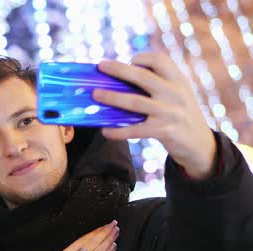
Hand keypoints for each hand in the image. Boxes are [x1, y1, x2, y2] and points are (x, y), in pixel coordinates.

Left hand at [93, 52, 216, 179]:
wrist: (200, 144)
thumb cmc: (179, 116)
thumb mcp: (177, 95)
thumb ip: (158, 85)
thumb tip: (118, 81)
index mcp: (178, 80)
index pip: (159, 60)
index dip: (141, 59)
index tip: (127, 63)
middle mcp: (176, 93)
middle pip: (143, 77)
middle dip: (119, 70)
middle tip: (101, 67)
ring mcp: (171, 112)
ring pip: (136, 102)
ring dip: (113, 97)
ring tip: (95, 95)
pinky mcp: (165, 131)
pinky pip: (137, 130)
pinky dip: (119, 131)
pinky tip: (105, 131)